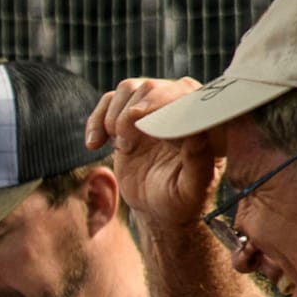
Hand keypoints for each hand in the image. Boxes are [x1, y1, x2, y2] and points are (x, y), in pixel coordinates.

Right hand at [86, 77, 221, 233]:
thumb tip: (196, 133)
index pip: (183, 93)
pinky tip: (94, 145)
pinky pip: (108, 101)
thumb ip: (198, 162)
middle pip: (151, 88)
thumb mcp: (193, 188)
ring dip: (114, 117)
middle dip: (131, 116)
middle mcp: (180, 106)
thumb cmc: (181, 199)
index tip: (144, 134)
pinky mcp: (129, 116)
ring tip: (120, 148)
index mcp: (203, 118)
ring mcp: (154, 109)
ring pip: (128, 89)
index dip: (159, 107)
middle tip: (127, 147)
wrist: (157, 207)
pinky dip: (95, 121)